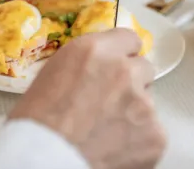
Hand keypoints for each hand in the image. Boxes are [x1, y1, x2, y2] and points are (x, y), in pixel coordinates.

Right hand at [9, 29, 165, 168]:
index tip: (118, 64)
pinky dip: (138, 140)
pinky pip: (153, 132)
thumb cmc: (37, 123)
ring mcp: (144, 104)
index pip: (129, 38)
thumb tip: (98, 67)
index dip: (122, 54)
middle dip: (131, 82)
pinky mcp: (156, 136)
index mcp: (95, 50)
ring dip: (133, 112)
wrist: (44, 161)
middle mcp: (124, 71)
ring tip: (108, 131)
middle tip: (110, 102)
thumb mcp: (53, 74)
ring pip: (148, 102)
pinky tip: (115, 148)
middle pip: (143, 68)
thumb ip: (85, 63)